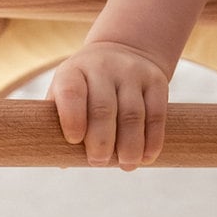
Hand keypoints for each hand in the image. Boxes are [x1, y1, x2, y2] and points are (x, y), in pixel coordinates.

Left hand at [49, 40, 170, 170]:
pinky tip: (146, 157)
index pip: (71, 92)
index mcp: (73, 72)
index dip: (72, 119)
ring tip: (126, 165)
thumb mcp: (66, 93)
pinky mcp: (156, 81)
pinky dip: (153, 140)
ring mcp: (132, 72)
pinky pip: (156, 114)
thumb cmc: (87, 86)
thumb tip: (62, 163)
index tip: (73, 140)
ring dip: (130, 146)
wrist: (125, 51)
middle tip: (98, 161)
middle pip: (103, 109)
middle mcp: (102, 67)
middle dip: (101, 142)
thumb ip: (60, 124)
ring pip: (132, 114)